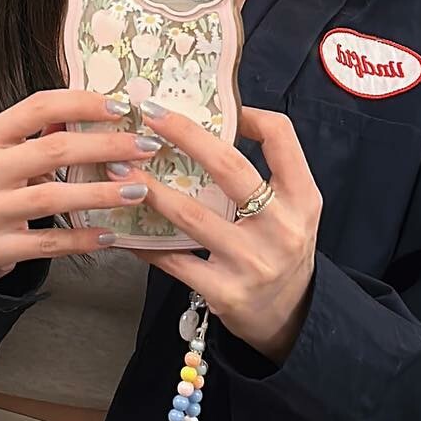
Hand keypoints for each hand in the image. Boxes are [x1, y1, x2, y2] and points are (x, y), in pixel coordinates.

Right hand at [0, 89, 166, 279]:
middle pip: (52, 150)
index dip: (82, 104)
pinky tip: (109, 235)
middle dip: (105, 147)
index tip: (120, 108)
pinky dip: (81, 239)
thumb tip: (100, 110)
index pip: (38, 107)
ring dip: (101, 193)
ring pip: (51, 198)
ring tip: (138, 190)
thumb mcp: (6, 151)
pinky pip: (47, 243)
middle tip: (145, 148)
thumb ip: (42, 133)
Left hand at [113, 103, 320, 361]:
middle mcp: (281, 227)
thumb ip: (265, 172)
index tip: (217, 104)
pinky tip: (121, 226)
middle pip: (229, 167)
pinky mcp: (224, 292)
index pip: (281, 137)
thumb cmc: (281, 248)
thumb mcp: (293, 209)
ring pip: (192, 215)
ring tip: (117, 169)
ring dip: (150, 189)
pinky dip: (143, 242)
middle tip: (150, 114)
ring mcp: (252, 262)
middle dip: (185, 134)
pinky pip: (174, 261)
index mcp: (302, 198)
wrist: (290, 316)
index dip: (248, 113)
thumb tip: (218, 120)